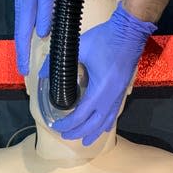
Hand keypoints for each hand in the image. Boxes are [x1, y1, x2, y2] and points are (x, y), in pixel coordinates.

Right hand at [14, 0, 57, 74]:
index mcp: (25, 11)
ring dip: (24, 46)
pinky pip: (25, 23)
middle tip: (23, 69)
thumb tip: (43, 34)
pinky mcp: (26, 0)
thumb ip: (46, 14)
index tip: (23, 71)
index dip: (23, 57)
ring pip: (22, 31)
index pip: (22, 40)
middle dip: (21, 55)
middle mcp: (21, 11)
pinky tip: (33, 36)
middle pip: (20, 38)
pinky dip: (27, 34)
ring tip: (26, 58)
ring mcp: (23, 6)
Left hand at [40, 2, 156, 145]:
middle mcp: (110, 98)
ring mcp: (118, 96)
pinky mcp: (122, 91)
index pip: (80, 116)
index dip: (68, 124)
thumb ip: (58, 61)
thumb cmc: (106, 38)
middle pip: (93, 125)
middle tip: (65, 136)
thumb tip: (42, 72)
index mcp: (99, 90)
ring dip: (94, 133)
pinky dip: (106, 123)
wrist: (130, 31)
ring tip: (85, 141)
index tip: (56, 126)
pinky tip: (103, 127)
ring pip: (106, 122)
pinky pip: (114, 114)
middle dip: (78, 132)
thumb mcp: (78, 47)